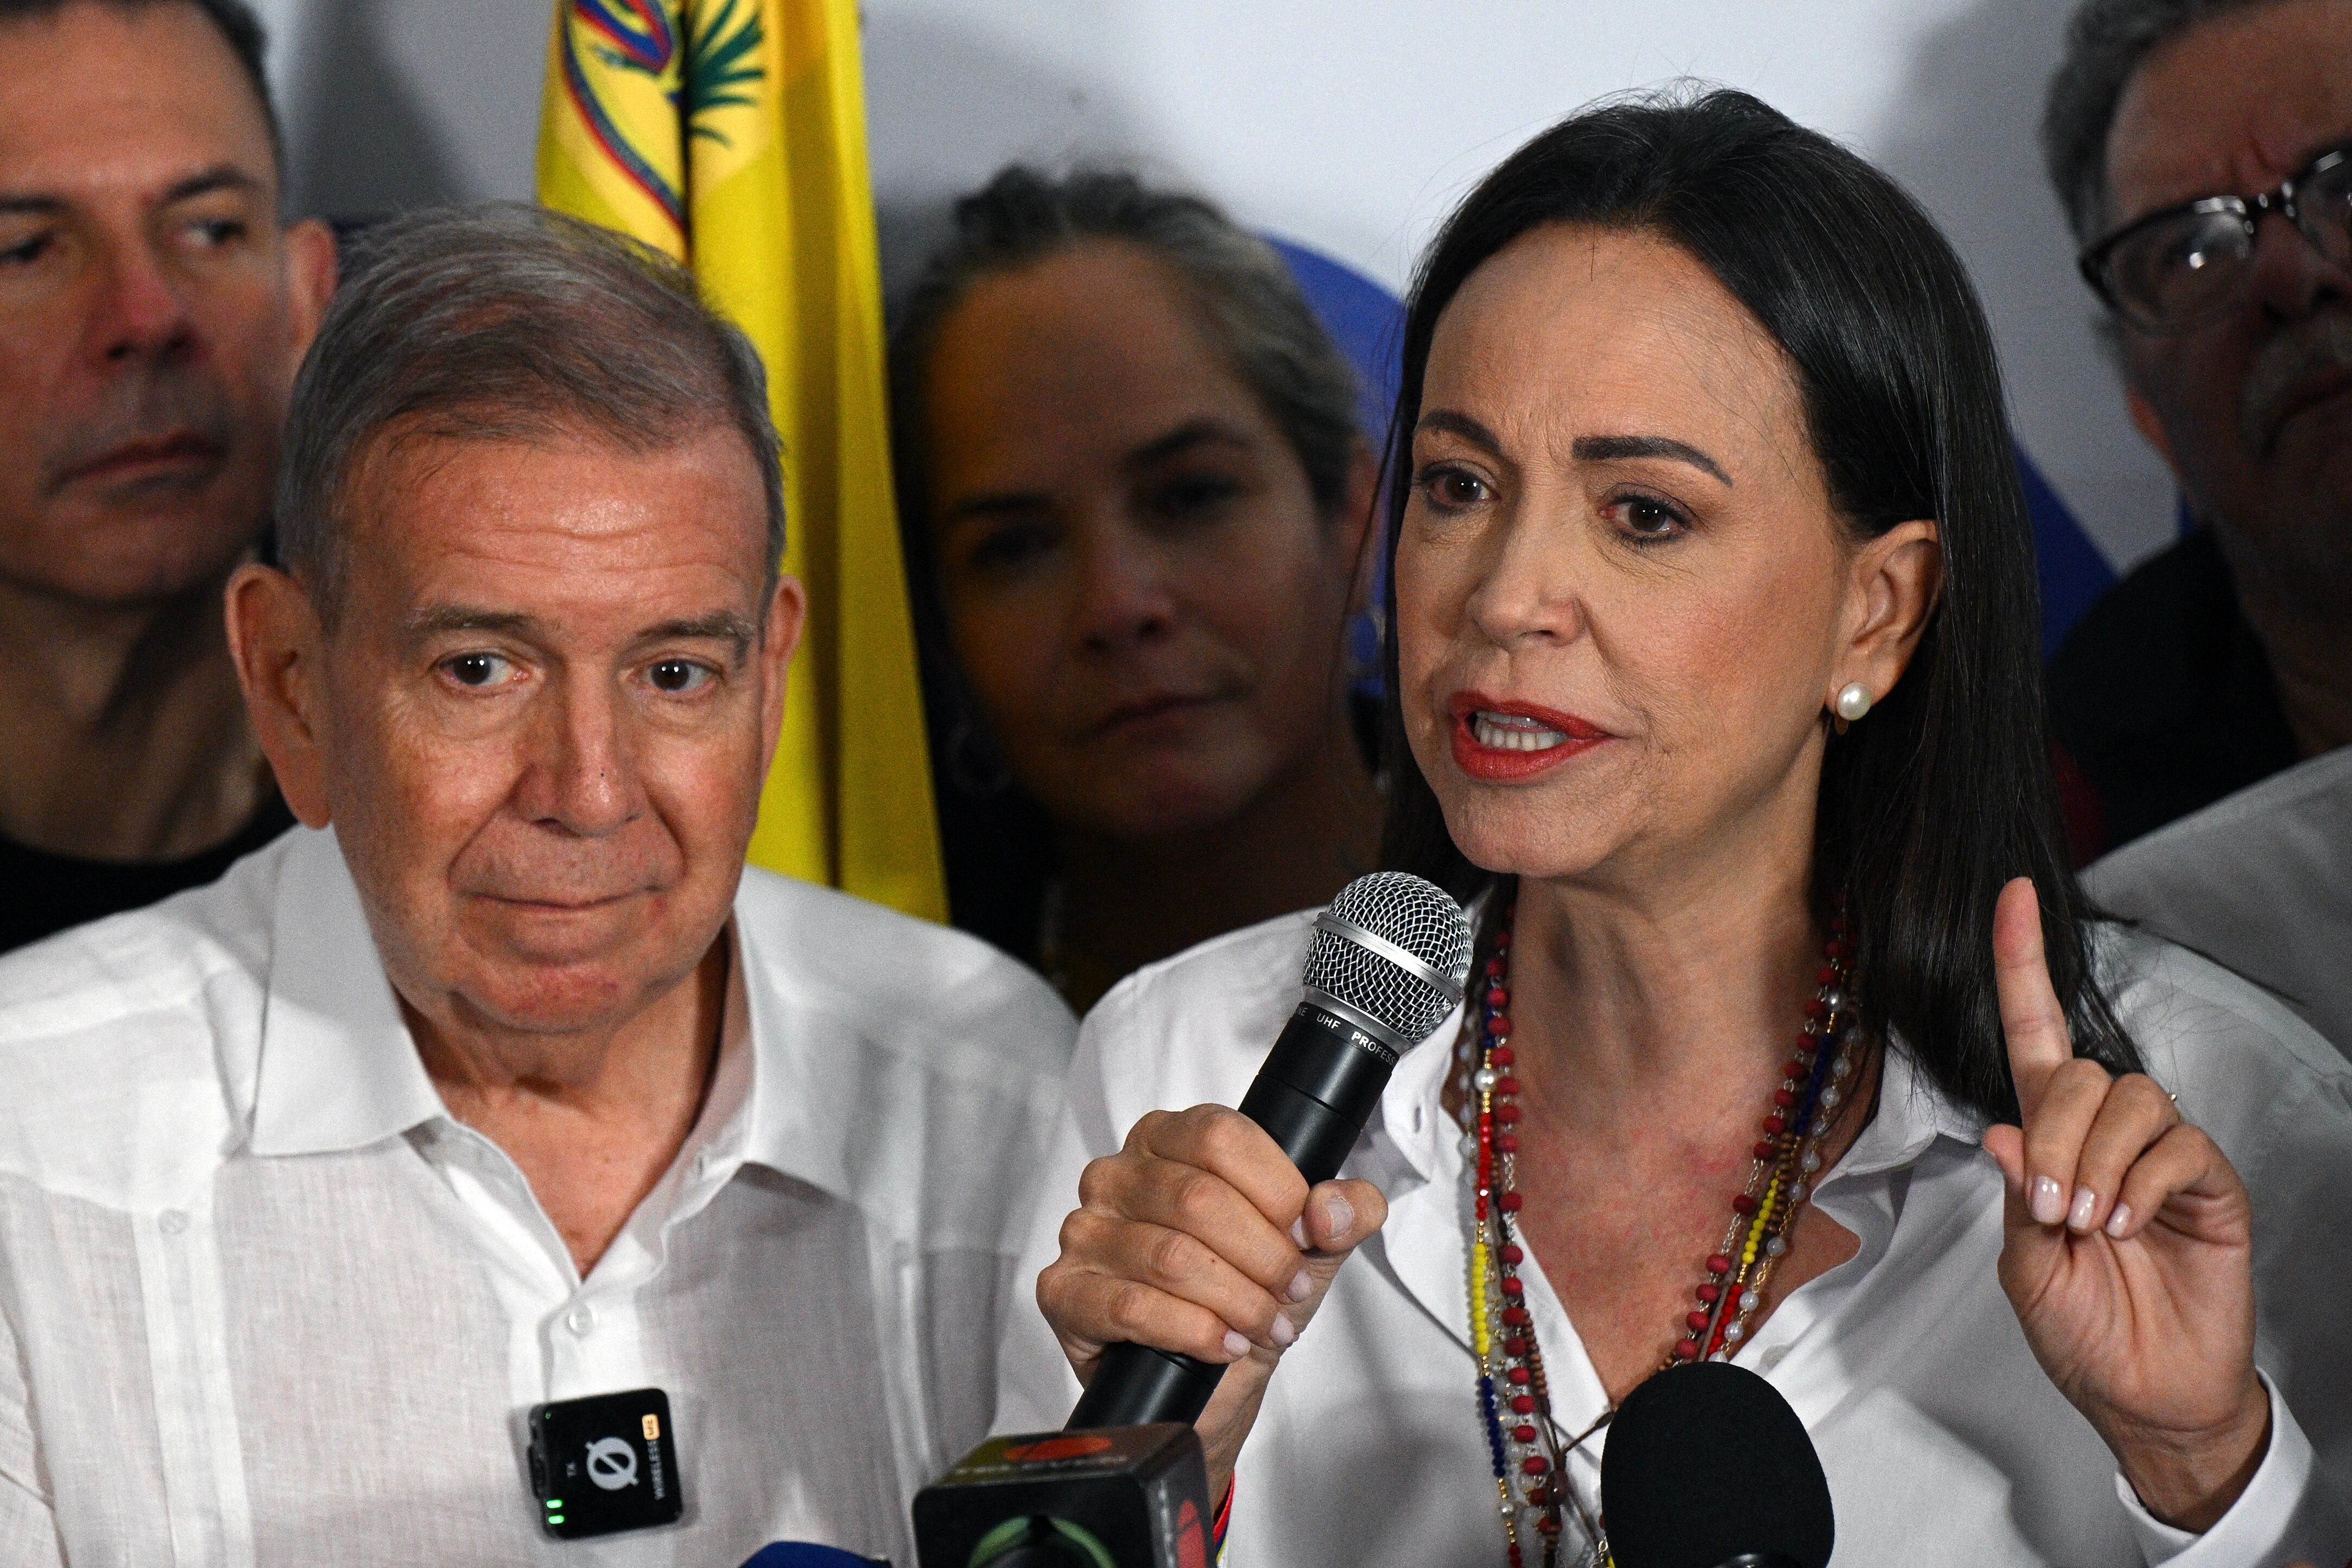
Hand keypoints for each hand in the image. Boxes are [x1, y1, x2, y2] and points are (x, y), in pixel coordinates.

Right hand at [1034, 1105, 1385, 1498]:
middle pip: (1199, 1197)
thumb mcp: (1313, 1246)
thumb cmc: (1247, 1294)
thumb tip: (1332, 1209)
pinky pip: (1132, 1305)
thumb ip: (1345, 1211)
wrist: (1210, 1382)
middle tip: (1289, 1292)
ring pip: (1172, 1255)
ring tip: (1264, 1325)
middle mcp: (1115, 1174)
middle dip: (1263, 1256)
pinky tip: (1221, 1344)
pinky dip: (1192, 1331)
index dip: (1277, 1190)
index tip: (1305, 1235)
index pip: (1221, 1136)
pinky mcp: (1064, 1292)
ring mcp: (1083, 1231)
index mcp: (1167, 1138)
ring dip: (1236, 1301)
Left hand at [1982, 877, 2267, 1531]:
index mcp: (2048, 1141)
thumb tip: (2001, 1132)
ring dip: (2095, 1157)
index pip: (2032, 1035)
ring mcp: (2158, 1154)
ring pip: (2126, 1097)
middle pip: (2076, 1070)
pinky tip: (2129, 1224)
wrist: (2145, 1393)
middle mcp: (2102, 1133)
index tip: (2012, 894)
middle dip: (2054, 1132)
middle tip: (2052, 1206)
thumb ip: (2014, 1193)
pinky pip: (2176, 1144)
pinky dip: (2142, 1181)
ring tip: (2091, 1222)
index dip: (2020, 963)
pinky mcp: (2207, 1181)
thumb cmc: (2082, 1331)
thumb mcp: (2024, 1265)